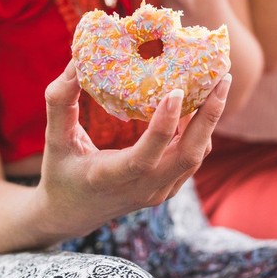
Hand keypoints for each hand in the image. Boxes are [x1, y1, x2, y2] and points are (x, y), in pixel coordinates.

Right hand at [39, 61, 230, 237]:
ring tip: (216, 82)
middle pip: (188, 156)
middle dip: (209, 116)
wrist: (71, 215)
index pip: (145, 157)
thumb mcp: (54, 140)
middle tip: (222, 77)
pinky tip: (199, 102)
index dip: (163, 126)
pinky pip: (192, 158)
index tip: (176, 91)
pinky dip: (200, 131)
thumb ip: (60, 102)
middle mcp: (142, 188)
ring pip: (196, 156)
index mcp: (110, 178)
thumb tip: (76, 62)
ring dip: (209, 120)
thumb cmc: (61, 173)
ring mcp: (160, 191)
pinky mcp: (168, 188)